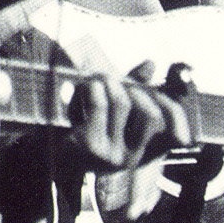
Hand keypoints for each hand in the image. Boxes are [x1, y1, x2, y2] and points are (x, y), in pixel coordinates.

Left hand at [68, 61, 190, 218]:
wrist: (47, 156)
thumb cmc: (85, 129)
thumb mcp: (113, 112)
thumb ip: (134, 88)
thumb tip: (151, 64)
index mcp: (143, 153)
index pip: (174, 136)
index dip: (176, 114)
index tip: (162, 93)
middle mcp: (133, 159)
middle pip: (152, 113)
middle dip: (133, 89)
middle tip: (114, 81)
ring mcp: (113, 156)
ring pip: (123, 102)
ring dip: (108, 83)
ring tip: (95, 81)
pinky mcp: (92, 147)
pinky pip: (100, 105)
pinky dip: (92, 88)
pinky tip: (83, 89)